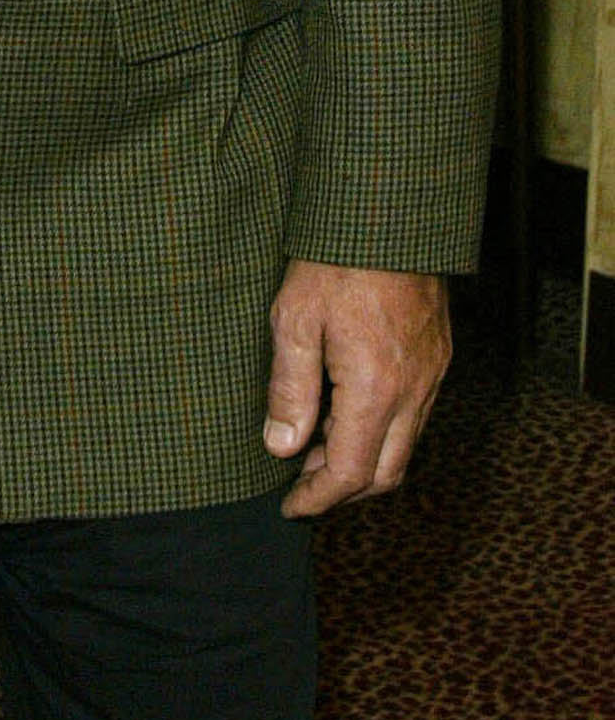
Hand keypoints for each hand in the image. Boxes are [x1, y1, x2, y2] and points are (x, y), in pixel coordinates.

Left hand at [265, 260, 449, 515]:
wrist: (389, 213)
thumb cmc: (335, 260)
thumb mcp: (294, 320)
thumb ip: (290, 390)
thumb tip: (281, 447)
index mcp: (376, 389)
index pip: (350, 473)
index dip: (317, 498)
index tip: (289, 506)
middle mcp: (414, 390)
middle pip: (386, 474)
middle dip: (342, 490)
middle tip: (300, 484)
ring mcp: (433, 374)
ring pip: (404, 447)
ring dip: (363, 461)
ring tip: (314, 446)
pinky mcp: (438, 357)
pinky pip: (415, 417)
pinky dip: (381, 432)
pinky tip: (347, 412)